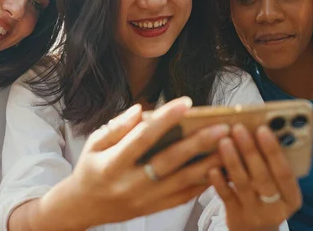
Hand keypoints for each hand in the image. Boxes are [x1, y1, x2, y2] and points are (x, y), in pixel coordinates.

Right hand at [62, 97, 230, 227]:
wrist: (83, 207)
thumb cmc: (90, 169)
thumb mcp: (93, 144)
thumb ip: (117, 127)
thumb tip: (142, 109)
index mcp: (112, 164)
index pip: (142, 138)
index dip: (165, 119)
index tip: (186, 103)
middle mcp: (130, 184)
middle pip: (168, 161)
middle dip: (197, 143)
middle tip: (222, 127)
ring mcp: (144, 199)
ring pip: (182, 182)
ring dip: (208, 164)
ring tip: (229, 147)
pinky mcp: (154, 209)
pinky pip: (183, 197)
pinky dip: (202, 183)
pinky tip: (218, 168)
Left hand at [208, 124, 301, 230]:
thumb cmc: (268, 199)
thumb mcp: (279, 188)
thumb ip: (273, 165)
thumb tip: (260, 129)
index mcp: (291, 197)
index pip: (284, 172)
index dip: (273, 150)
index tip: (262, 129)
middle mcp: (275, 207)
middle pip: (262, 177)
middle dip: (250, 150)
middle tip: (238, 129)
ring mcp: (254, 213)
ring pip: (242, 184)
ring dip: (232, 161)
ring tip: (224, 141)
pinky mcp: (235, 216)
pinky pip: (226, 196)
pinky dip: (219, 181)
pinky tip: (212, 167)